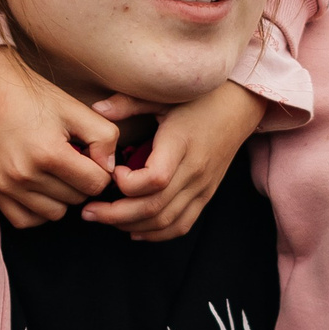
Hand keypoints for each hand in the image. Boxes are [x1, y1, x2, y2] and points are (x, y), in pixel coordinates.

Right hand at [0, 47, 118, 226]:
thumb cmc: (38, 99)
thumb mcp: (77, 110)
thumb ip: (105, 137)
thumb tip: (109, 169)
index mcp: (48, 153)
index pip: (95, 184)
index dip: (101, 171)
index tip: (91, 157)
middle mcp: (24, 174)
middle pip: (75, 200)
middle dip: (81, 182)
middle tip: (71, 159)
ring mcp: (6, 185)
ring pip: (54, 214)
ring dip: (61, 197)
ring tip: (55, 171)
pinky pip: (26, 221)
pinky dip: (38, 210)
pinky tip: (41, 188)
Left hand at [80, 81, 262, 239]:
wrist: (240, 106)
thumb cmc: (200, 98)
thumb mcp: (163, 96)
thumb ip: (129, 102)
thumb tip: (96, 108)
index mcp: (181, 144)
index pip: (155, 179)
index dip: (128, 183)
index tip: (112, 171)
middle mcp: (194, 170)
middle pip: (155, 207)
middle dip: (116, 215)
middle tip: (88, 211)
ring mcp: (202, 186)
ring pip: (166, 221)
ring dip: (132, 226)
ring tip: (104, 219)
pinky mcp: (206, 195)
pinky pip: (182, 225)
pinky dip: (157, 234)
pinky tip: (133, 231)